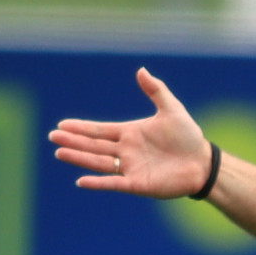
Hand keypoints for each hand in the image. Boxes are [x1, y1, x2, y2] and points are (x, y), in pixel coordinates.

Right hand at [49, 67, 214, 198]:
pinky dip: (98, 182)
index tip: (63, 124)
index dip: (81, 128)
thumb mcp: (172, 109)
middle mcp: (126, 150)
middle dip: (73, 141)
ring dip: (79, 158)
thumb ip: (156, 90)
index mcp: (130, 133)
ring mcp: (130, 167)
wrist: (203, 162)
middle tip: (52, 137)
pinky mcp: (138, 184)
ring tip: (60, 152)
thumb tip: (141, 70)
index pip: (100, 130)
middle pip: (94, 145)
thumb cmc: (188, 136)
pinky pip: (113, 183)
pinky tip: (81, 181)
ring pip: (99, 162)